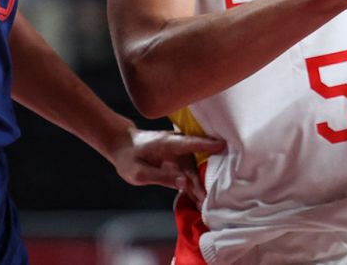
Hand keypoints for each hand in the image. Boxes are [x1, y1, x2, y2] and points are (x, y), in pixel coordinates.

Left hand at [107, 124, 225, 205]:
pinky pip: (188, 174)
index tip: (223, 146)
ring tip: (205, 203)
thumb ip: (162, 176)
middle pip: (196, 161)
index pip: (190, 143)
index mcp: (167, 143)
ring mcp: (178, 154)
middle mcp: (176, 146)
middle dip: (205, 178)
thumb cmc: (128, 158)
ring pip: (194, 170)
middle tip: (212, 196)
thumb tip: (184, 183)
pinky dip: (194, 186)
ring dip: (200, 185)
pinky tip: (199, 199)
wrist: (122, 146)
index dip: (207, 145)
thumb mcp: (139, 172)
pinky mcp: (177, 162)